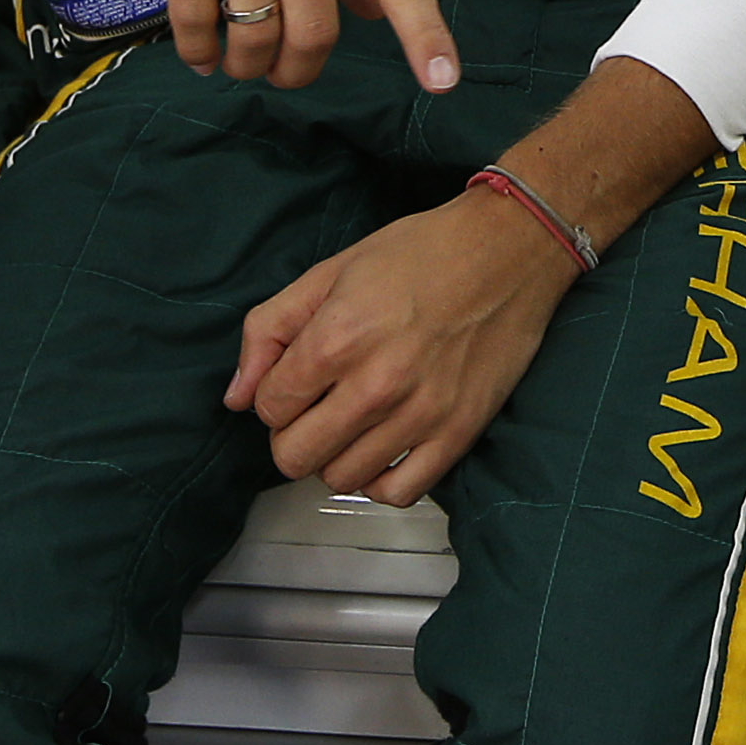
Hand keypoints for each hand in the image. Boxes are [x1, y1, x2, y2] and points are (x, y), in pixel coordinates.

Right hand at [33, 0, 457, 94]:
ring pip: (257, 30)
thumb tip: (371, 8)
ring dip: (247, 64)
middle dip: (300, 69)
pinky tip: (199, 50)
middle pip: (317, 26)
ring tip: (238, 61)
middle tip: (284, 71)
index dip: (423, 33)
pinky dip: (199, 48)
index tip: (441, 82)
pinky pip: (196, 13)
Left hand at [224, 193, 577, 506]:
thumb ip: (270, 330)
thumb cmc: (419, 253)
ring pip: (341, 478)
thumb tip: (237, 397)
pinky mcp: (458, 434)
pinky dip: (381, 480)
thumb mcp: (331, 271)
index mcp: (338, 338)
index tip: (298, 378)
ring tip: (353, 421)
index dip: (274, 394)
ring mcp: (420, 415)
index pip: (269, 408)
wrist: (508, 251)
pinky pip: (399, 494)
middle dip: (293, 434)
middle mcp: (376, 385)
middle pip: (295, 457)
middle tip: (316, 407)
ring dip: (336, 456)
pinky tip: (383, 447)